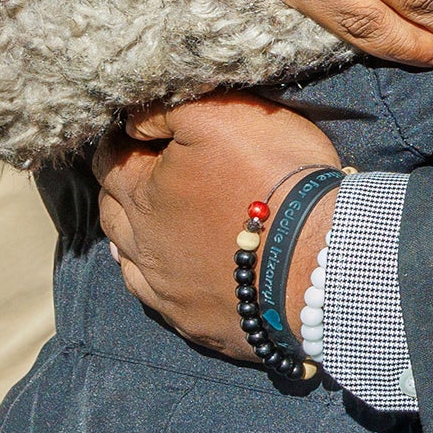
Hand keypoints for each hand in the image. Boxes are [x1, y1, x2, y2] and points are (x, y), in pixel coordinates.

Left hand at [99, 95, 347, 360]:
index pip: (111, 160)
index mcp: (141, 192)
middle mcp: (142, 244)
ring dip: (132, 239)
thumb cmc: (273, 178)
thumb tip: (132, 122)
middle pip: (114, 211)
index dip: (122, 142)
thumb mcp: (221, 114)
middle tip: (142, 174)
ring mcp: (168, 290)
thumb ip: (167, 110)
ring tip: (144, 227)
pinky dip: (159, 284)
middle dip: (122, 189)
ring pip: (130, 260)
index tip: (137, 133)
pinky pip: (162, 302)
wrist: (320, 258)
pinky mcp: (197, 322)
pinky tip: (167, 278)